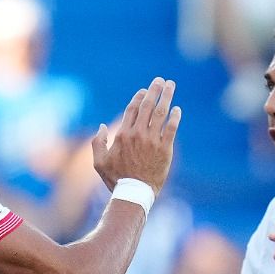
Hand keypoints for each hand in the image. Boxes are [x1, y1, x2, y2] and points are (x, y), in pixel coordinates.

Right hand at [93, 77, 179, 192]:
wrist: (134, 193)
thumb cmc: (115, 179)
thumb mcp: (99, 162)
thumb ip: (97, 142)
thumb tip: (103, 126)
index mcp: (122, 134)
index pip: (132, 109)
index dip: (138, 97)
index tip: (144, 90)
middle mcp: (138, 134)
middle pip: (147, 106)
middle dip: (154, 90)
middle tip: (160, 80)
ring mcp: (153, 141)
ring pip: (161, 113)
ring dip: (166, 97)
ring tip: (171, 86)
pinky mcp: (165, 149)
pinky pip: (172, 128)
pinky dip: (175, 117)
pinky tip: (177, 109)